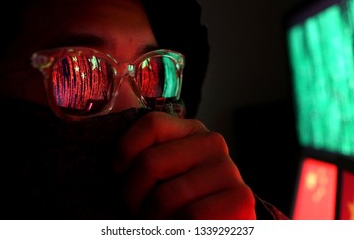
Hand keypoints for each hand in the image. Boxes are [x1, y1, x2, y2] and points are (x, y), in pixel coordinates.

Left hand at [113, 111, 255, 218]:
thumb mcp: (161, 171)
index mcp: (191, 131)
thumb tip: (114, 162)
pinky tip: (178, 227)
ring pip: (166, 195)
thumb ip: (148, 157)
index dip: (124, 152)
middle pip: (150, 162)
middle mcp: (213, 143)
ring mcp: (228, 170)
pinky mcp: (240, 199)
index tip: (118, 174)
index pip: (151, 124)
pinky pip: (191, 216)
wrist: (213, 225)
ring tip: (156, 221)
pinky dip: (174, 229)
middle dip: (132, 195)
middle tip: (137, 209)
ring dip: (151, 218)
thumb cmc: (178, 201)